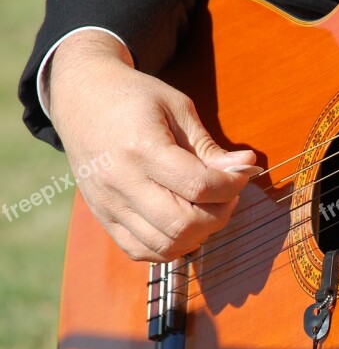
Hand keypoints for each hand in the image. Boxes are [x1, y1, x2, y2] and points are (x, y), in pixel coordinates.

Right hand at [48, 30, 256, 261]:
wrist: (81, 98)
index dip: (231, 186)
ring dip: (199, 234)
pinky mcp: (103, 217)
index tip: (241, 175)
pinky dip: (171, 246)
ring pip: (165, 245)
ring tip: (208, 209)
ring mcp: (109, 204)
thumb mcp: (178, 109)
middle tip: (227, 195)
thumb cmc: (135, 98)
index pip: (199, 186)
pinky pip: (141, 251)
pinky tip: (184, 224)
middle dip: (219, 214)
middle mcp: (121, 182)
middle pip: (183, 224)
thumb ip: (209, 146)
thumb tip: (247, 167)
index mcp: (142, 148)